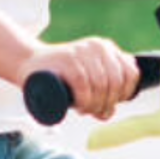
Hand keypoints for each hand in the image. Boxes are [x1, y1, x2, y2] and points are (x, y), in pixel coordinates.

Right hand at [22, 38, 139, 120]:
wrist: (29, 65)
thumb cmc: (59, 76)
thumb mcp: (86, 79)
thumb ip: (101, 92)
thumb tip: (109, 112)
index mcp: (106, 49)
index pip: (130, 73)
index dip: (123, 94)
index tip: (109, 104)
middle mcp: (97, 46)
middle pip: (115, 82)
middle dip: (106, 103)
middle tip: (92, 111)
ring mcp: (81, 51)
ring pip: (101, 84)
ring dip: (94, 105)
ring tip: (82, 108)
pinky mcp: (67, 58)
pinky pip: (84, 84)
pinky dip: (83, 100)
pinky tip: (77, 105)